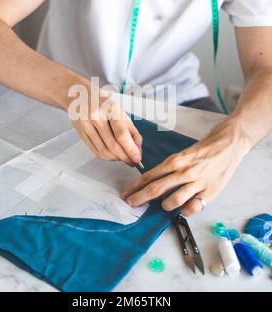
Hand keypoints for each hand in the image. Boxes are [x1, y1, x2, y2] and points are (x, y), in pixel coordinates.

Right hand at [68, 76, 142, 166]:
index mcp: (110, 108)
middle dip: (125, 157)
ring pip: (103, 151)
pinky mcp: (80, 132)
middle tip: (132, 162)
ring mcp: (86, 124)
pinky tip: (112, 155)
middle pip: (112, 145)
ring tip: (123, 158)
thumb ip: (131, 130)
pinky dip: (106, 156)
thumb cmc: (104, 103)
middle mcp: (96, 116)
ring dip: (116, 158)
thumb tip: (138, 150)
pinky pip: (95, 151)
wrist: (80, 95)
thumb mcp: (121, 111)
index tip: (137, 158)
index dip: (130, 149)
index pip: (121, 134)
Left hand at [121, 119, 251, 215]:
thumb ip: (169, 168)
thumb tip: (152, 182)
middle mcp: (184, 171)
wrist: (227, 145)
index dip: (136, 186)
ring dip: (163, 206)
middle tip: (131, 203)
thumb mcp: (183, 155)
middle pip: (156, 189)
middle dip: (140, 198)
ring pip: (172, 200)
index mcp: (175, 160)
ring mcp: (197, 182)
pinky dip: (185, 211)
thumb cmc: (204, 150)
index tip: (127, 193)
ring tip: (163, 205)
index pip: (150, 176)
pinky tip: (183, 209)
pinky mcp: (209, 192)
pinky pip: (192, 208)